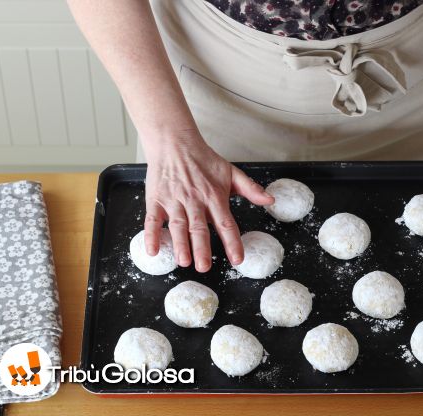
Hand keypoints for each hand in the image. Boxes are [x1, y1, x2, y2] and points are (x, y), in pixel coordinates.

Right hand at [143, 130, 273, 271]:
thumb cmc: (203, 159)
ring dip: (180, 244)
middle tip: (204, 267)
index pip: (226, 223)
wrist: (174, 142)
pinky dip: (151, 235)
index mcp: (214, 197)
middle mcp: (195, 201)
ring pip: (178, 225)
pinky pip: (152, 220)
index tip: (237, 259)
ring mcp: (174, 201)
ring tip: (183, 261)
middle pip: (199, 228)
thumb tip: (271, 200)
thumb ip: (250, 188)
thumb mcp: (231, 172)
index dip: (232, 242)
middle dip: (202, 248)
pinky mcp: (156, 200)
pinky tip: (153, 250)